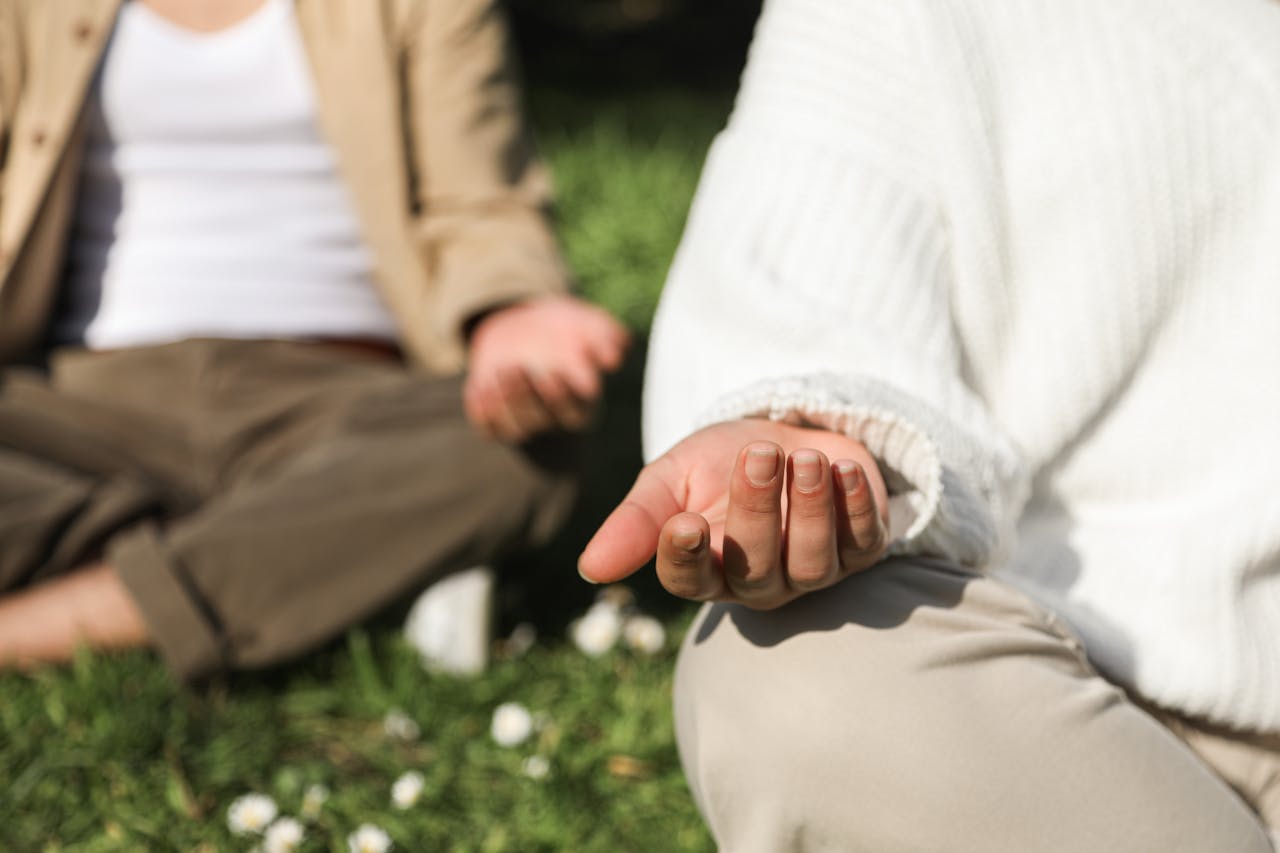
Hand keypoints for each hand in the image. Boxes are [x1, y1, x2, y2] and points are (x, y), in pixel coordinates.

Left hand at [464, 294, 629, 441]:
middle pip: (541, 421)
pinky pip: (489, 430)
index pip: (574, 413)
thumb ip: (606, 337)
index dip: (561, 398)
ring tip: (499, 371)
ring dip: (504, 403)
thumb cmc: (567, 328)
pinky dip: (482, 413)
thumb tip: (614, 359)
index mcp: (580, 401)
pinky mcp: (496, 416)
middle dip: (526, 397)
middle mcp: (552, 416)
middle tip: (516, 368)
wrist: (528, 324)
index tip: (553, 373)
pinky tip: (480, 385)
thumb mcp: (589, 325)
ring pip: (515, 428)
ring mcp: (523, 418)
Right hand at [579, 419, 889, 608]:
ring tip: (804, 458)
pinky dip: (857, 508)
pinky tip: (845, 469)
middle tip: (759, 456)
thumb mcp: (672, 477)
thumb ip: (636, 520)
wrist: (783, 433)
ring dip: (811, 510)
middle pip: (756, 570)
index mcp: (704, 567)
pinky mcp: (860, 550)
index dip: (687, 559)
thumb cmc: (718, 462)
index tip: (685, 523)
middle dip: (758, 510)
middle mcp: (758, 581)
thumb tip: (589, 569)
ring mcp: (812, 571)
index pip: (690, 580)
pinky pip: (864, 544)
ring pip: (813, 565)